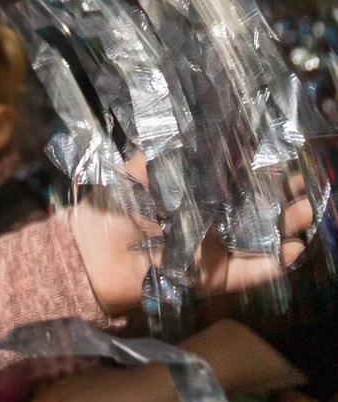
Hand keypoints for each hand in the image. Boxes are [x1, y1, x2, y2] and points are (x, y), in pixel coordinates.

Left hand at [69, 152, 310, 311]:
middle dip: (288, 196)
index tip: (288, 154)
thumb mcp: (140, 170)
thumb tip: (200, 123)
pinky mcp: (217, 278)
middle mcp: (216, 221)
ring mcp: (219, 250)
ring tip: (307, 212)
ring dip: (289, 227)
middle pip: (263, 209)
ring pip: (265, 239)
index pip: (243, 180)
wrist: (92, 252)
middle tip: (308, 184)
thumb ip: (169, 152)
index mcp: (200, 193)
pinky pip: (253, 273)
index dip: (267, 169)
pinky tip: (293, 251)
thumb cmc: (114, 205)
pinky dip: (274, 265)